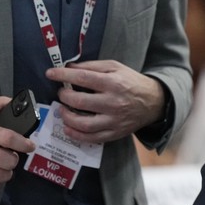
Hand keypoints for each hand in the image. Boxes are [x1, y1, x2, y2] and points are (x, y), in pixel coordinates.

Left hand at [45, 60, 165, 143]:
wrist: (153, 102)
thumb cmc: (131, 82)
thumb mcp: (115, 67)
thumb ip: (92, 66)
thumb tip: (70, 68)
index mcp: (113, 82)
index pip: (83, 78)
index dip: (63, 75)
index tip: (50, 73)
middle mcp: (113, 102)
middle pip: (79, 101)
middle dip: (64, 96)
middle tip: (62, 93)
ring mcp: (113, 120)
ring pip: (83, 124)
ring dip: (66, 117)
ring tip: (63, 110)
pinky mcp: (114, 133)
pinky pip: (91, 138)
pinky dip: (75, 134)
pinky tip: (68, 127)